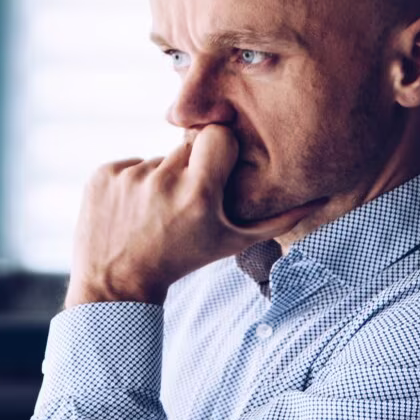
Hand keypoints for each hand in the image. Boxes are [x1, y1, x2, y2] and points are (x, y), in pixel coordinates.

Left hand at [66, 126, 320, 306]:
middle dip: (189, 169)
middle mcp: (160, 181)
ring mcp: (127, 177)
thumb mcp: (232, 243)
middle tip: (182, 202)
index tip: (214, 172)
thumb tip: (318, 199)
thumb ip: (276, 220)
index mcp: (197, 194)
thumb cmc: (182, 261)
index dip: (218, 153)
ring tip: (155, 212)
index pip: (217, 135)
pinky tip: (131, 211)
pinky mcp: (101, 175)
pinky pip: (128, 164)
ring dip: (159, 180)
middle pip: (186, 147)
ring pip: (156, 159)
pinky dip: (131, 184)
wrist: (116, 284)